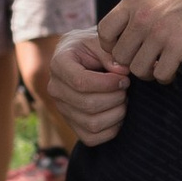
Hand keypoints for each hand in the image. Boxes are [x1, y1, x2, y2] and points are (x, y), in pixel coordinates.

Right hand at [46, 25, 130, 144]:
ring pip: (92, 123)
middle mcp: (55, 89)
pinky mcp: (72, 125)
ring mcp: (62, 109)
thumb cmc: (93, 48)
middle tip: (126, 87)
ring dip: (117, 113)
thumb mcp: (100, 42)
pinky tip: (117, 112)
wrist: (82, 58)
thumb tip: (122, 72)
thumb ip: (111, 54)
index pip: (80, 82)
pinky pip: (92, 138)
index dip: (108, 84)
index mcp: (59, 64)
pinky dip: (112, 129)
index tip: (125, 78)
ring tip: (123, 99)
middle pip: (88, 105)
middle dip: (116, 97)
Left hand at [94, 0, 181, 83]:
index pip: (104, 33)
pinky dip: (166, 76)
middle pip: (119, 56)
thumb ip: (138, 6)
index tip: (127, 47)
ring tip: (159, 67)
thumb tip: (127, 26)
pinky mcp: (178, 46)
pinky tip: (174, 69)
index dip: (111, 45)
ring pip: (138, 69)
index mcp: (132, 2)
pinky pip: (161, 74)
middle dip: (131, 62)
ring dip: (148, 72)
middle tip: (145, 61)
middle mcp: (140, 19)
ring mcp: (158, 33)